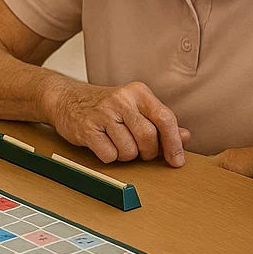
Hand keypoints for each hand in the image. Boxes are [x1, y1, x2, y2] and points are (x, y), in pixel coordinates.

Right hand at [42, 79, 188, 164]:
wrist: (67, 99)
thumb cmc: (106, 107)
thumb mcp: (135, 108)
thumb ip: (160, 123)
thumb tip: (185, 137)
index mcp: (138, 92)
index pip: (165, 119)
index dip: (174, 143)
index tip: (177, 161)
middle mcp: (122, 99)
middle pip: (148, 137)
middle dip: (147, 152)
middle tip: (140, 151)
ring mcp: (103, 113)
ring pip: (129, 150)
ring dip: (126, 155)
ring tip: (118, 143)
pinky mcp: (88, 128)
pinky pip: (109, 155)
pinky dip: (109, 156)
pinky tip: (103, 144)